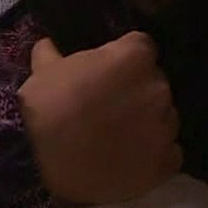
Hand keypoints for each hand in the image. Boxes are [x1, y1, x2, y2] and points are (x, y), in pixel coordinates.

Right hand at [16, 31, 181, 204]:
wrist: (37, 158)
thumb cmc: (45, 105)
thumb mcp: (44, 69)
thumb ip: (54, 52)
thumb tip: (49, 44)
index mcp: (135, 57)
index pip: (142, 48)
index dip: (125, 60)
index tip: (109, 74)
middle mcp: (159, 88)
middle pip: (155, 84)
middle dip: (137, 92)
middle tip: (110, 108)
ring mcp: (165, 126)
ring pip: (164, 118)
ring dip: (147, 124)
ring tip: (118, 138)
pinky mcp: (165, 162)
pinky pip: (170, 153)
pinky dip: (154, 155)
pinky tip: (130, 159)